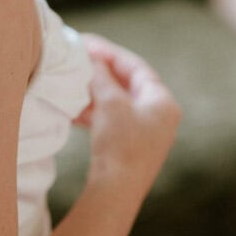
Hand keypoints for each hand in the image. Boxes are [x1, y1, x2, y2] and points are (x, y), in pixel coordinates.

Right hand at [79, 33, 181, 197]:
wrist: (116, 191)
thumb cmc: (120, 142)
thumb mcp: (110, 102)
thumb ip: (102, 76)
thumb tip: (93, 59)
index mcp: (163, 102)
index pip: (136, 67)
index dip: (110, 53)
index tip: (87, 44)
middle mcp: (159, 117)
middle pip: (127, 84)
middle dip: (100, 72)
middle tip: (78, 61)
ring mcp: (146, 134)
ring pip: (117, 102)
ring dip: (94, 92)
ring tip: (72, 83)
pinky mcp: (130, 148)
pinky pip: (111, 120)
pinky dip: (94, 111)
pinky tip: (73, 109)